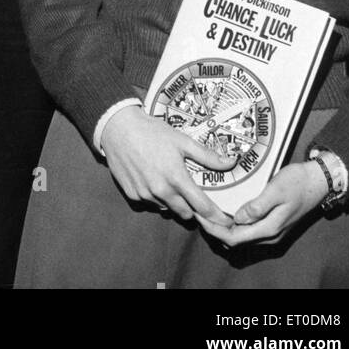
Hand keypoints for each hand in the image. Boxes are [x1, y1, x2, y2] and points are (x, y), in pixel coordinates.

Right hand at [98, 106, 235, 225]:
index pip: (203, 207)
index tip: (225, 221)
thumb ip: (207, 156)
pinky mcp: (131, 194)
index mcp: (176, 178)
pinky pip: (149, 203)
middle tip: (191, 195)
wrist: (117, 127)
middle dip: (192, 208)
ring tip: (169, 183)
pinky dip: (154, 196)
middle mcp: (161, 190)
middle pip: (186, 214)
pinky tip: (151, 179)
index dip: (216, 216)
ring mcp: (145, 194)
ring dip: (172, 202)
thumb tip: (231, 162)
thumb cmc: (151, 131)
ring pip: (166, 209)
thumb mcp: (181, 140)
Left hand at [195, 161, 327, 247]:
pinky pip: (248, 229)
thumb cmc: (297, 182)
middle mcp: (269, 234)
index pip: (234, 238)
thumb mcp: (276, 190)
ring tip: (206, 210)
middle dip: (214, 229)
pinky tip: (224, 209)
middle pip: (235, 239)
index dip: (213, 230)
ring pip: (241, 235)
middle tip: (196, 211)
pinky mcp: (271, 223)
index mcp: (269, 228)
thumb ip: (257, 206)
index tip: (198, 215)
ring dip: (223, 227)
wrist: (318, 181)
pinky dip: (233, 223)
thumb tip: (238, 219)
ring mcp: (271, 230)